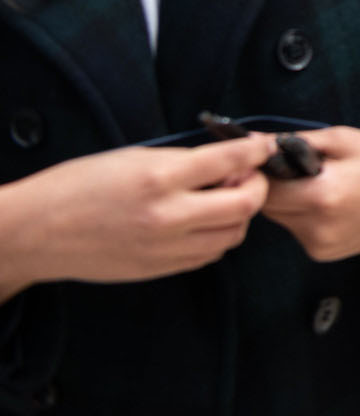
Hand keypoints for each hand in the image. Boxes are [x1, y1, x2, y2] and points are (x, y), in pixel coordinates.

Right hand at [0, 137, 271, 300]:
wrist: (36, 232)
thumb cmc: (79, 185)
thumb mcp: (134, 157)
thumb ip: (184, 160)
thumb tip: (227, 160)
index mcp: (160, 178)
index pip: (230, 160)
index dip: (257, 150)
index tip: (267, 145)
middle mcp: (168, 216)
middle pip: (245, 204)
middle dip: (256, 185)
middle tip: (246, 174)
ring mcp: (165, 248)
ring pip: (233, 234)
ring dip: (239, 214)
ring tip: (221, 198)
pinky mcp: (160, 269)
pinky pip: (209, 255)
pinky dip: (217, 237)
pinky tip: (201, 222)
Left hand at [258, 127, 359, 262]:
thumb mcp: (344, 139)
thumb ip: (295, 141)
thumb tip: (252, 140)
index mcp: (324, 195)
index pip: (264, 187)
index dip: (261, 170)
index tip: (267, 158)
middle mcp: (318, 227)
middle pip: (267, 206)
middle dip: (274, 185)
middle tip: (294, 167)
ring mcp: (321, 245)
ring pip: (280, 219)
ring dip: (287, 201)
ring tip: (316, 184)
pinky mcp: (324, 254)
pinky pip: (296, 230)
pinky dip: (302, 215)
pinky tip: (327, 203)